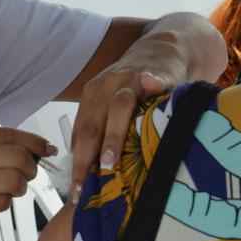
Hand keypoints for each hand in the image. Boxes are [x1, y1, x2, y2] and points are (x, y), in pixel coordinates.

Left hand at [68, 15, 224, 201]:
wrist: (165, 48)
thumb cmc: (138, 86)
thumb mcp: (112, 104)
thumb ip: (102, 131)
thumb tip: (88, 171)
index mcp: (92, 97)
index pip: (79, 135)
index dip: (77, 164)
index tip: (75, 192)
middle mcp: (106, 87)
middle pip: (92, 124)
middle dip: (86, 158)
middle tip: (85, 187)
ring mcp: (132, 79)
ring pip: (119, 107)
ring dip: (113, 135)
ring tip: (110, 162)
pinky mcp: (158, 74)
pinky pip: (154, 85)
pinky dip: (153, 88)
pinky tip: (153, 93)